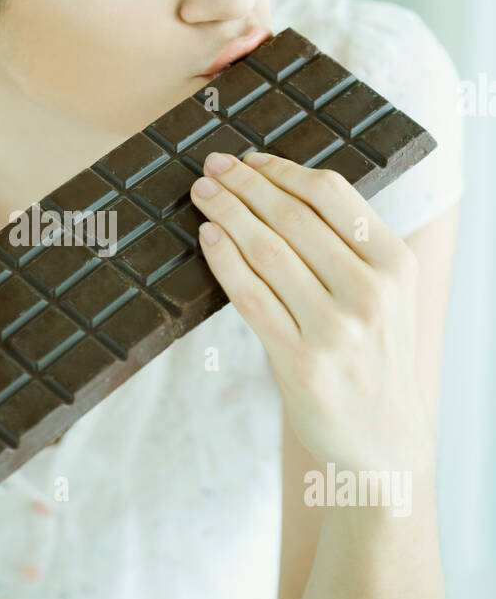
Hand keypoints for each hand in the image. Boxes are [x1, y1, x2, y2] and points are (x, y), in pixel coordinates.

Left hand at [190, 150, 430, 471]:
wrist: (383, 439)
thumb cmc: (374, 355)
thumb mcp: (386, 293)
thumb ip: (350, 246)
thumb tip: (281, 188)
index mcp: (395, 264)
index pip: (331, 195)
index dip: (282, 170)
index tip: (250, 160)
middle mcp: (370, 292)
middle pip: (292, 217)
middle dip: (244, 185)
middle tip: (213, 167)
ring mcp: (335, 329)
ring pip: (267, 252)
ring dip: (227, 214)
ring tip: (203, 194)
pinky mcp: (300, 362)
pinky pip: (251, 298)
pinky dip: (224, 260)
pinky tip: (208, 238)